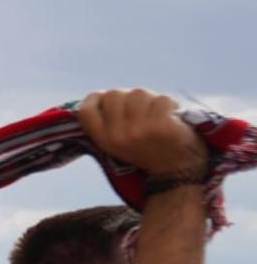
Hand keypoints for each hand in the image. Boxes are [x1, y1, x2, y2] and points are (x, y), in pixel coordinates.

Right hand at [76, 88, 204, 176]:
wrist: (177, 170)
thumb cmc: (147, 150)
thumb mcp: (120, 142)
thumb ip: (109, 121)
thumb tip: (103, 94)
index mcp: (104, 141)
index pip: (86, 111)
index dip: (95, 98)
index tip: (105, 97)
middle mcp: (118, 136)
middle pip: (113, 95)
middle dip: (128, 96)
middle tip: (141, 108)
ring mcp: (139, 131)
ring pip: (138, 93)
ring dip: (151, 99)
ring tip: (158, 113)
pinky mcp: (161, 126)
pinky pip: (161, 99)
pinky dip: (170, 103)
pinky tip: (173, 115)